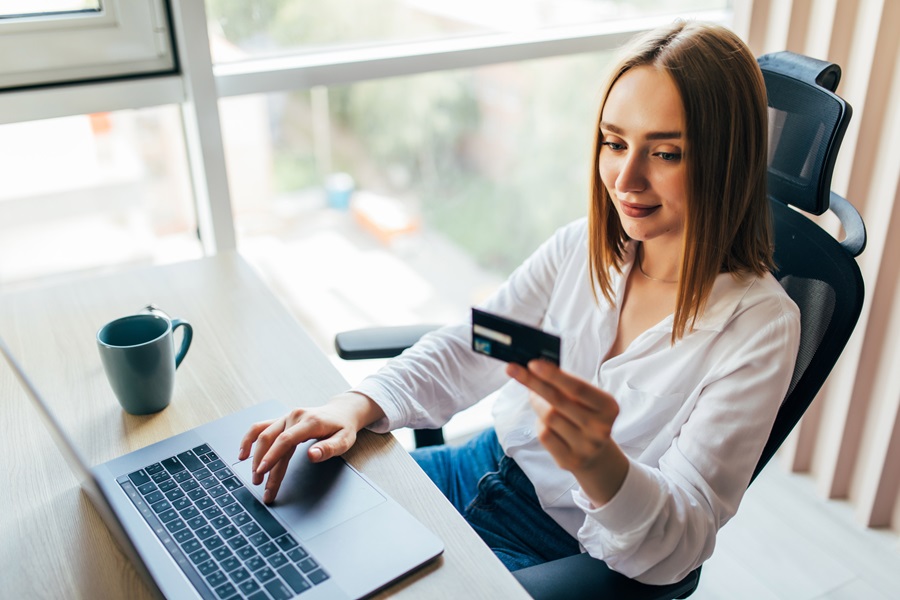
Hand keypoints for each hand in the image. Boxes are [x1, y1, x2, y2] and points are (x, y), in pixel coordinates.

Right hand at [238, 392, 383, 502]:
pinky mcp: (281, 420)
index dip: (273, 456)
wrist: (341, 412)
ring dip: (255, 456)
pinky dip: (249, 439)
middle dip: (263, 463)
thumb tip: (312, 456)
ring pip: (263, 435)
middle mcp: (294, 416)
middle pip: (272, 440)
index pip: (286, 440)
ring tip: (255, 476)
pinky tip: (243, 453)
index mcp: (310, 422)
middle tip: (260, 485)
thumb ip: (328, 448)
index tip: (263, 471)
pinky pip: (260, 426)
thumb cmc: (343, 428)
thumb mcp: (344, 440)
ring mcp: (286, 417)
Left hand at [506, 360, 627, 504]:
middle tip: (513, 369)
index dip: (553, 375)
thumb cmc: (585, 416)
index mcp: (609, 407)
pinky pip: (545, 435)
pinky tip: (544, 422)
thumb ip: (564, 385)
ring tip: (536, 397)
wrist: (596, 454)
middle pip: (558, 401)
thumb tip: (533, 369)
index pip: (577, 387)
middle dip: (533, 383)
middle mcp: (601, 428)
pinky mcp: (571, 460)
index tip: (532, 363)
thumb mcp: (584, 399)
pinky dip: (539, 424)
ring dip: (537, 403)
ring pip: (548, 418)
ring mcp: (587, 447)